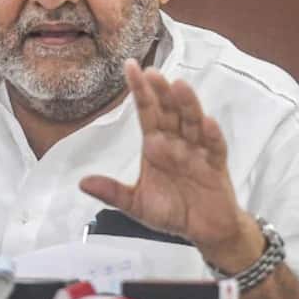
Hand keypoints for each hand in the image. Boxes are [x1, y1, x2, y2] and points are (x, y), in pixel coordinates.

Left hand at [80, 59, 262, 267]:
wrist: (204, 231)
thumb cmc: (171, 212)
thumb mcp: (136, 204)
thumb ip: (112, 192)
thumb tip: (81, 183)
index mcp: (156, 145)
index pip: (146, 112)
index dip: (140, 90)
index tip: (131, 66)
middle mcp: (176, 142)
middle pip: (169, 111)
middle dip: (161, 92)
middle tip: (152, 72)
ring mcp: (198, 151)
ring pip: (192, 122)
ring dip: (187, 104)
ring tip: (179, 86)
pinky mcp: (217, 165)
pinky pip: (215, 147)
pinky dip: (212, 135)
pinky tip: (207, 122)